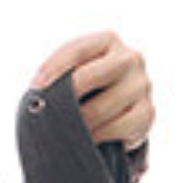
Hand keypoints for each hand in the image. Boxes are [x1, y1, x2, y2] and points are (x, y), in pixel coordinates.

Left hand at [30, 31, 153, 148]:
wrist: (118, 117)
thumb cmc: (88, 94)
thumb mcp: (75, 76)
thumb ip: (62, 76)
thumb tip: (39, 94)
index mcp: (109, 41)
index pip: (77, 50)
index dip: (53, 69)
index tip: (35, 88)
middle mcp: (130, 58)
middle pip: (90, 76)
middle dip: (66, 99)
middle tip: (50, 117)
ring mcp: (141, 85)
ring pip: (101, 108)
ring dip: (79, 124)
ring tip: (67, 133)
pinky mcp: (147, 113)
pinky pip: (117, 128)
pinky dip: (97, 137)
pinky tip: (87, 141)